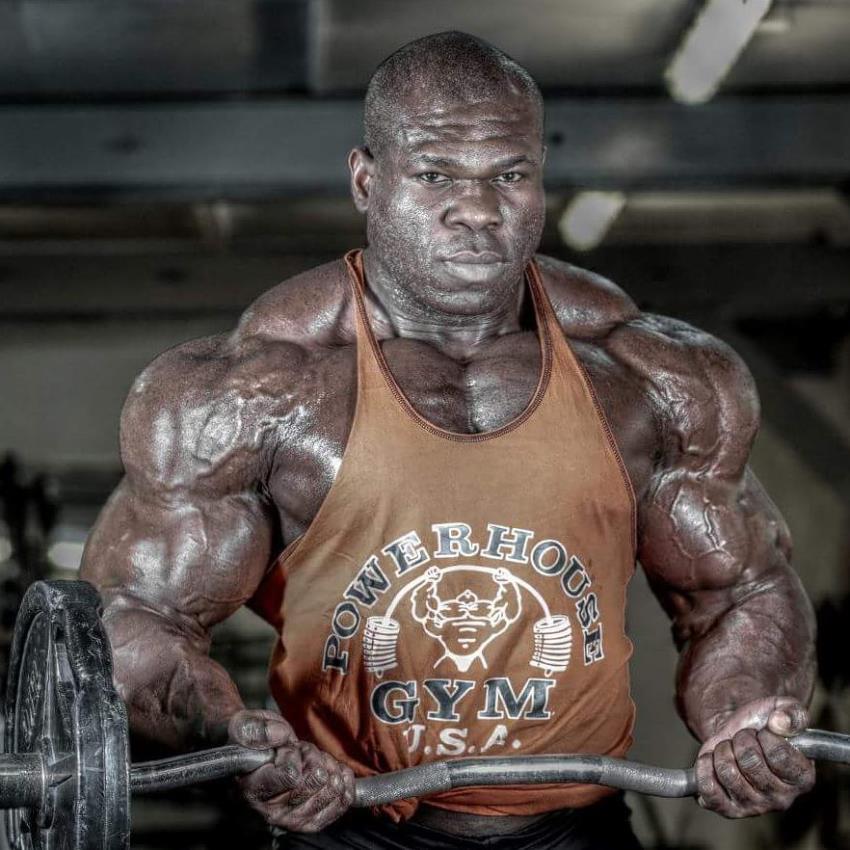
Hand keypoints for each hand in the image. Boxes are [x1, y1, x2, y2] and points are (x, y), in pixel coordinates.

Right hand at [228, 709, 355, 832]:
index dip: (295, 755)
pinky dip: (345, 783)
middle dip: (315, 758)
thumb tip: (281, 736)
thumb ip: (256, 729)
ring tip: (315, 761)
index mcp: (252, 790)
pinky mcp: (310, 822)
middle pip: (316, 782)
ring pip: (331, 790)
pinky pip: (340, 804)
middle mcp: (270, 812)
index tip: (285, 748)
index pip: (291, 776)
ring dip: (329, 768)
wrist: (252, 758)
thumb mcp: (243, 725)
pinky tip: (337, 772)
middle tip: (301, 752)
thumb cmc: (250, 741)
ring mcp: (292, 820)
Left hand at [695, 696, 814, 817]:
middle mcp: (782, 799)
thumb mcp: (783, 709)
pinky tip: (711, 759)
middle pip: (750, 762)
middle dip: (741, 740)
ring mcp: (755, 807)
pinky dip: (704, 767)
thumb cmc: (764, 725)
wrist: (737, 733)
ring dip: (722, 750)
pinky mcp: (728, 810)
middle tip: (744, 739)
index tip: (764, 732)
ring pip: (727, 772)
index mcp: (802, 778)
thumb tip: (780, 721)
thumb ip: (792, 713)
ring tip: (730, 749)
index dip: (765, 735)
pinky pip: (708, 790)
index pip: (779, 754)